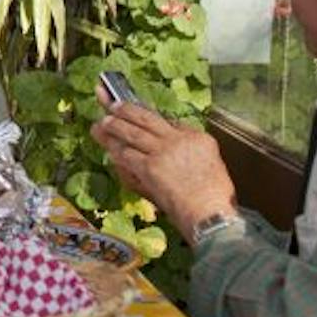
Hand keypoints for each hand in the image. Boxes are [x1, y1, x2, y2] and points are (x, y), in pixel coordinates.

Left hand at [90, 100, 237, 244]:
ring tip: (101, 123)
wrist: (211, 214)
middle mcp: (179, 139)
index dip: (149, 117)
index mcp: (199, 138)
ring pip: (131, 132)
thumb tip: (172, 151)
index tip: (138, 113)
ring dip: (114, 127)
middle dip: (125, 108)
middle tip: (112, 103)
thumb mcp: (213, 166)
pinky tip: (108, 149)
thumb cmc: (214, 199)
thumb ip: (190, 154)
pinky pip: (126, 154)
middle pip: (146, 117)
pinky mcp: (149, 167)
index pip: (169, 122)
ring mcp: (163, 151)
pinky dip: (116, 151)